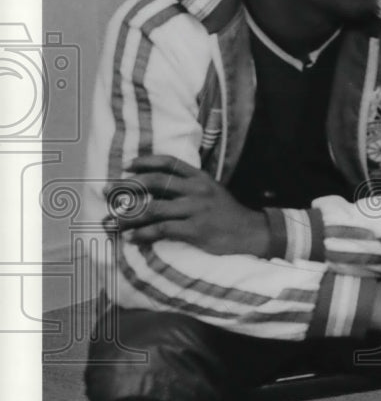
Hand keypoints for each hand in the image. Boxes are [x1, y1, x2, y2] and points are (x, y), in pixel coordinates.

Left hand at [106, 155, 268, 256]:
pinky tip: (131, 238)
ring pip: (154, 208)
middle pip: (156, 182)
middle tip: (109, 193)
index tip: (127, 166)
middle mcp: (197, 189)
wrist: (251, 233)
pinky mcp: (195, 229)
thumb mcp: (211, 192)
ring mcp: (196, 209)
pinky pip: (161, 229)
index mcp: (200, 177)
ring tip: (114, 220)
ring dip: (129, 215)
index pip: (169, 162)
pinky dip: (142, 234)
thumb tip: (155, 190)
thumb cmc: (227, 214)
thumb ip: (188, 187)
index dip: (145, 162)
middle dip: (128, 187)